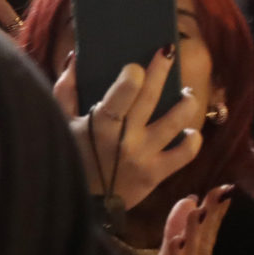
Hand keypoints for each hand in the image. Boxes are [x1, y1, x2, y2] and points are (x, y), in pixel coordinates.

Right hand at [54, 48, 202, 213]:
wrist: (80, 202)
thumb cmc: (70, 154)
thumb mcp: (61, 121)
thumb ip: (67, 88)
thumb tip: (78, 57)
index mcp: (100, 126)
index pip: (122, 97)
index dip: (132, 78)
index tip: (136, 66)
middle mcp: (126, 140)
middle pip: (151, 100)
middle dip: (161, 71)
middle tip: (167, 52)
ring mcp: (145, 157)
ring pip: (176, 122)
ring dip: (186, 102)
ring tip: (186, 94)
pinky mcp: (157, 174)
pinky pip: (185, 154)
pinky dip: (192, 140)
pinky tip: (190, 130)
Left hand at [144, 186, 230, 254]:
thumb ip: (177, 233)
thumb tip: (188, 201)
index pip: (207, 235)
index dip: (214, 213)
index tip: (223, 189)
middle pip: (204, 242)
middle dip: (211, 217)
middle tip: (220, 192)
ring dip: (194, 234)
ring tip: (197, 210)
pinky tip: (177, 244)